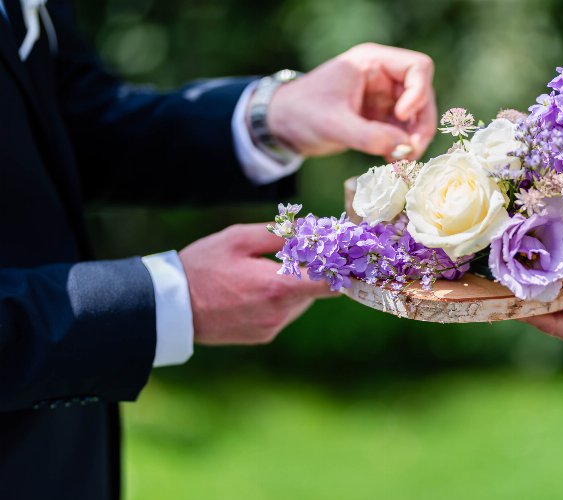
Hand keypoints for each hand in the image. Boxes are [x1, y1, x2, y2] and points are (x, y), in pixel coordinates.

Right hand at [179, 224, 336, 344]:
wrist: (170, 307)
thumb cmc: (203, 267)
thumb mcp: (239, 239)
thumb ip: (280, 234)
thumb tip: (312, 231)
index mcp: (278, 288)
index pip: (330, 283)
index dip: (341, 268)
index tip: (344, 256)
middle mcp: (280, 313)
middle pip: (314, 289)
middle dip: (308, 270)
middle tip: (293, 252)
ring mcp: (271, 327)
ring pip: (299, 302)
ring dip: (292, 286)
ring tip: (263, 271)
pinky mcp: (262, 337)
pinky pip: (282, 314)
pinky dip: (278, 300)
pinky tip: (252, 289)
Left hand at [266, 43, 436, 160]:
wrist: (281, 126)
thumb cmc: (301, 113)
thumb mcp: (332, 124)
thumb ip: (368, 136)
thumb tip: (405, 150)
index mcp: (372, 63)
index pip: (418, 68)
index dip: (418, 93)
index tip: (401, 116)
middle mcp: (383, 77)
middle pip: (422, 95)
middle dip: (421, 124)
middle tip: (411, 152)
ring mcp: (383, 99)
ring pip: (416, 117)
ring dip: (414, 139)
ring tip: (402, 161)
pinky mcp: (379, 119)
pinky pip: (403, 132)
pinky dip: (403, 148)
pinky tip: (393, 163)